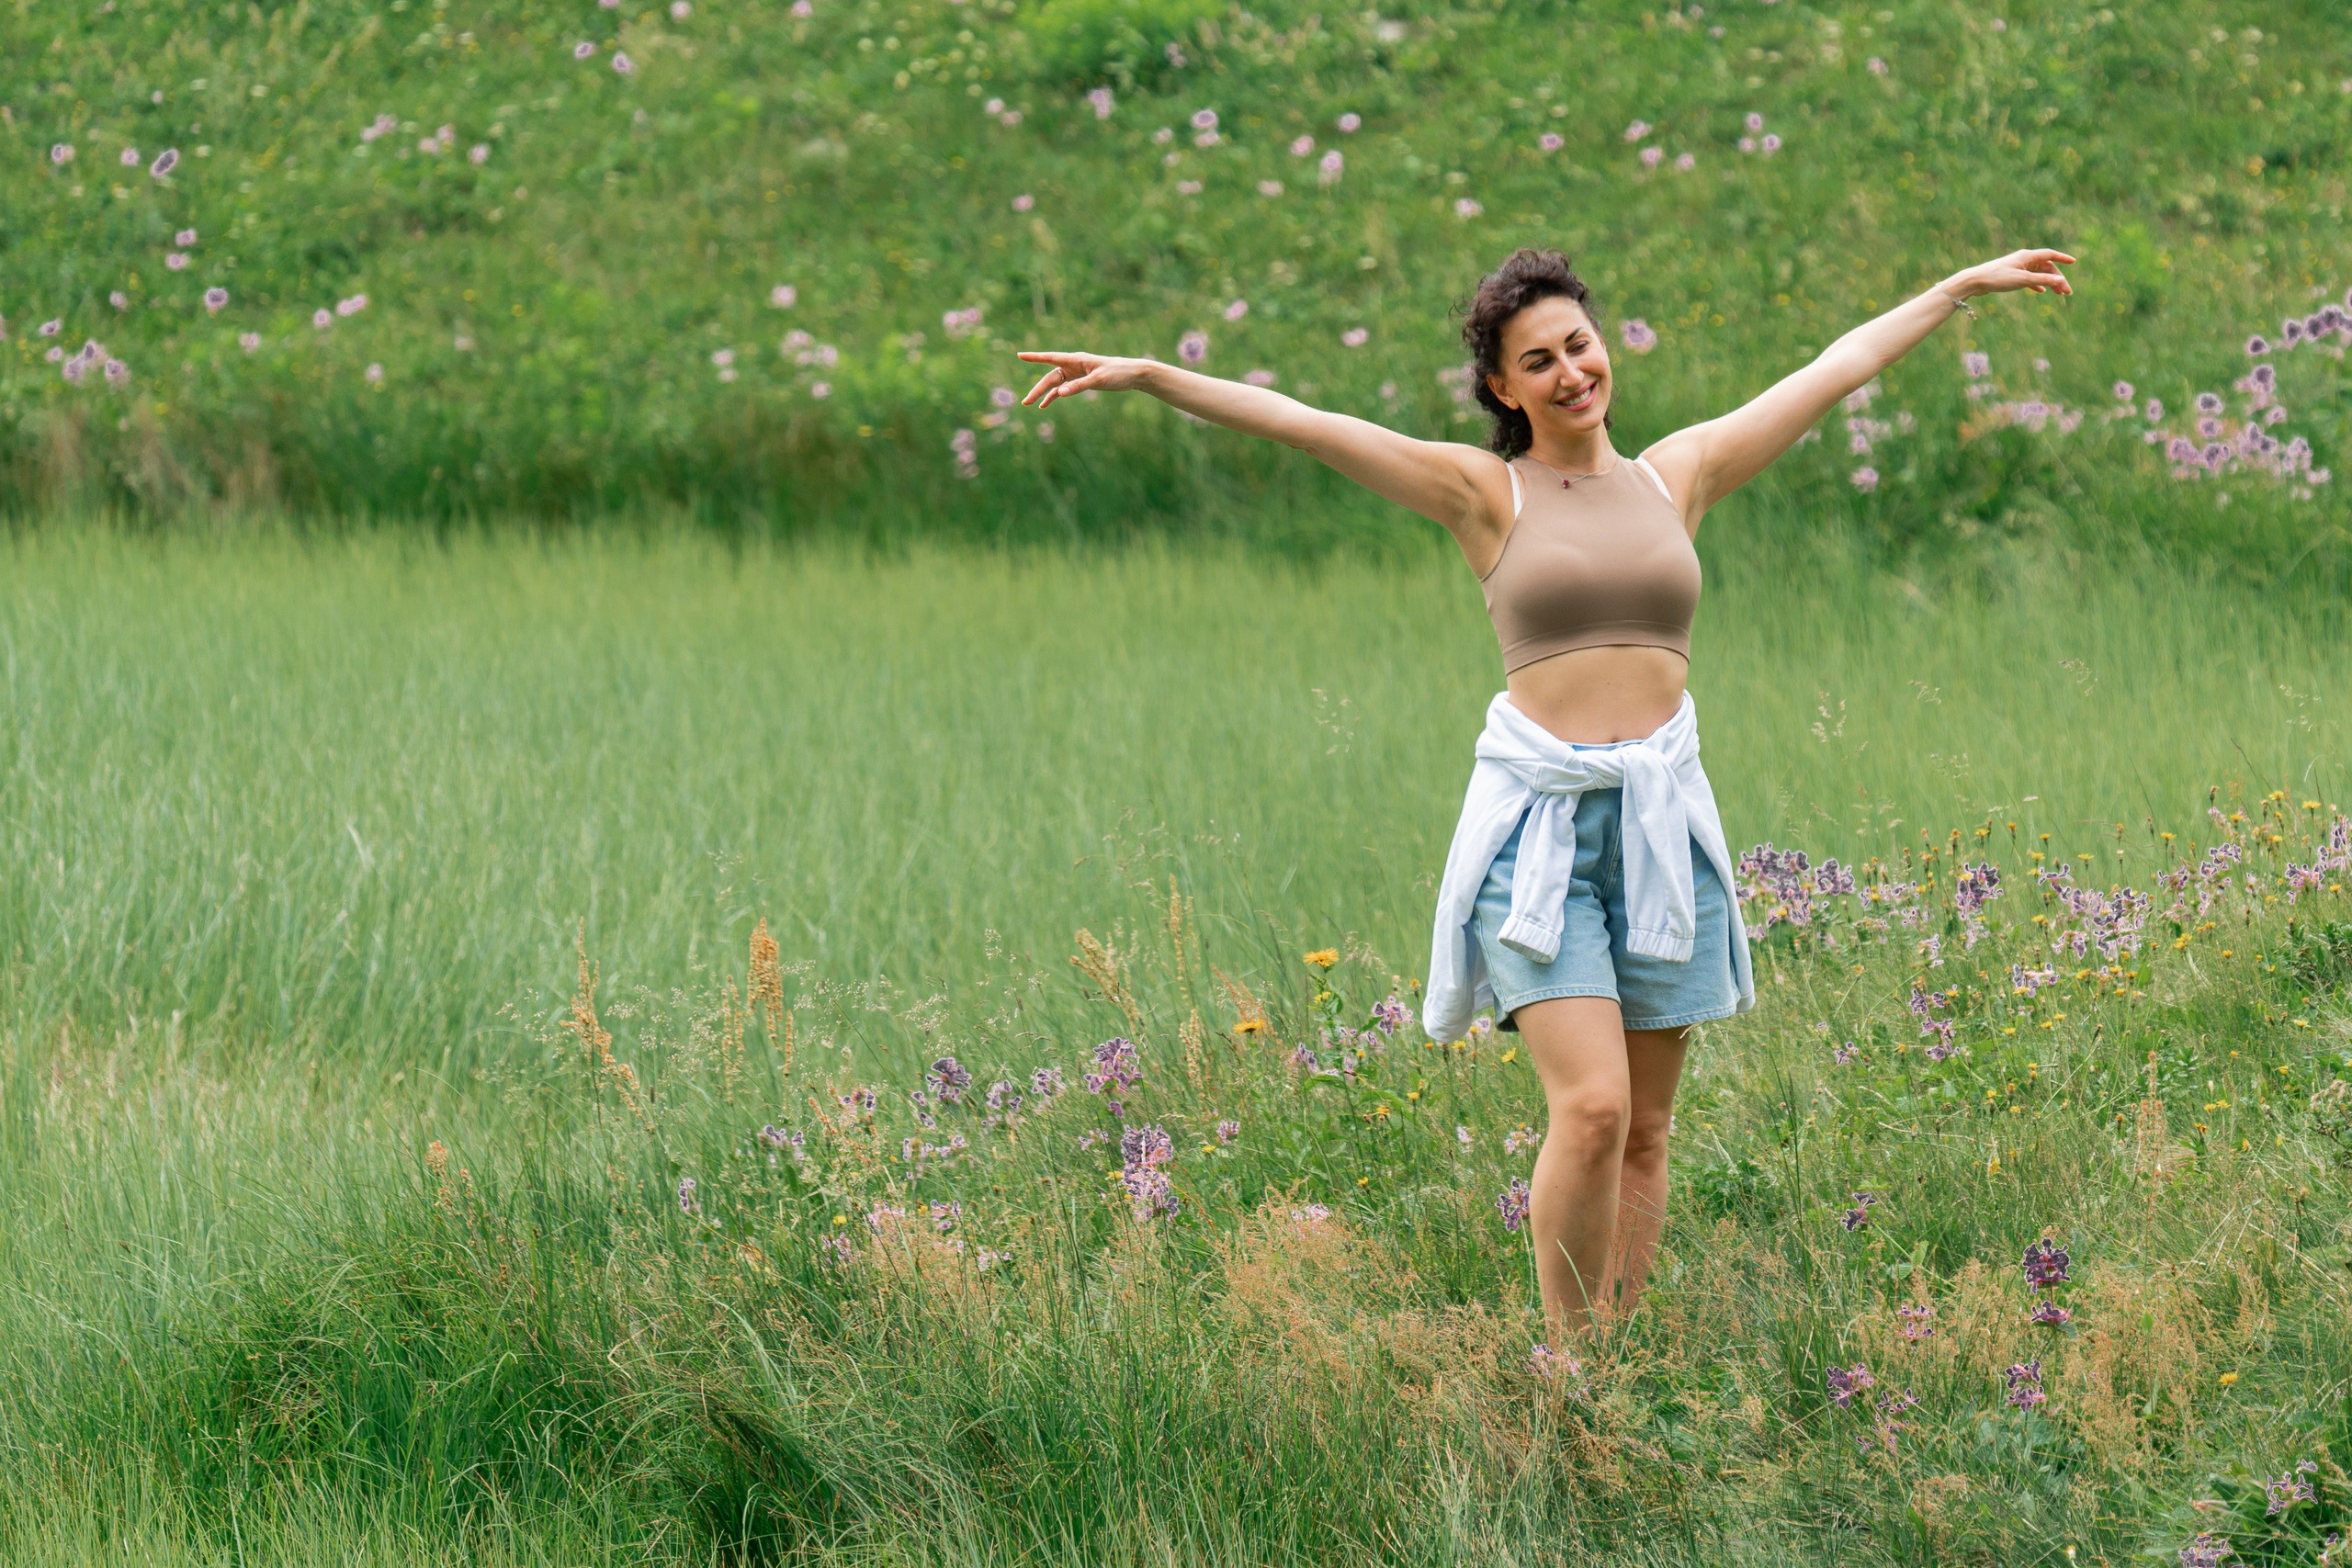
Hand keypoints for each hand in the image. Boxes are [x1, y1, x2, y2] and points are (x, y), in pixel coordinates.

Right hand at [1015, 350, 1157, 407]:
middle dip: (1037, 389)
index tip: (1020, 355)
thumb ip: (1078, 386)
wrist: (1133, 374)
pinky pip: (1063, 389)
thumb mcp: (1098, 380)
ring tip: (1030, 404)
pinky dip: (1054, 396)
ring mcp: (1076, 374)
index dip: (1035, 358)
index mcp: (1076, 360)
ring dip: (1043, 394)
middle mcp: (1073, 365)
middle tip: (1026, 402)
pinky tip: (1045, 405)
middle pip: (1050, 377)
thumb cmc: (1117, 373)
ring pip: (1055, 384)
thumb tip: (1059, 394)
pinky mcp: (1081, 381)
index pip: (1050, 358)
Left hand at [1947, 248, 2075, 299]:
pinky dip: (2037, 284)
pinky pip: (2029, 279)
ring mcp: (2018, 267)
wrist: (1975, 281)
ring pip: (2038, 274)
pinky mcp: (2012, 275)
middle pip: (2046, 267)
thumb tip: (2060, 280)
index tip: (2073, 262)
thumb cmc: (1998, 278)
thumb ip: (2042, 280)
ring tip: (2058, 293)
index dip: (2062, 258)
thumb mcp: (2023, 280)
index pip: (2050, 255)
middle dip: (2058, 278)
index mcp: (2028, 256)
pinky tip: (2042, 291)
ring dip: (2049, 282)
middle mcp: (2024, 259)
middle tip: (2067, 292)